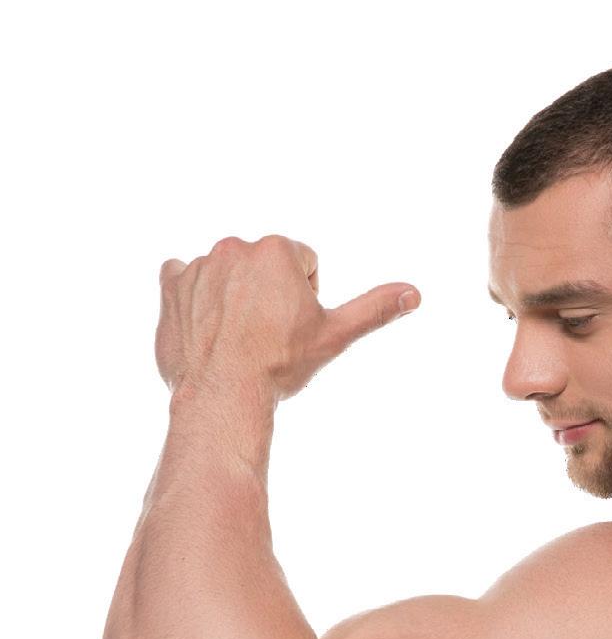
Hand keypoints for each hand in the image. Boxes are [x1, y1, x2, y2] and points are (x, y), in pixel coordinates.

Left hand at [155, 234, 420, 402]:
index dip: (303, 301)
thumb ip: (374, 309)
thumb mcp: (334, 336)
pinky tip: (207, 331)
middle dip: (266, 296)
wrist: (224, 393)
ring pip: (227, 277)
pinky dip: (194, 302)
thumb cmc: (281, 365)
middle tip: (266, 338)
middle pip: (262, 268)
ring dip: (232, 300)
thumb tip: (414, 293)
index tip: (291, 329)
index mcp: (277, 249)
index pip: (302, 266)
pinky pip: (184, 281)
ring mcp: (199, 263)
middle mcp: (235, 246)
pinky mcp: (170, 284)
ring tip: (236, 341)